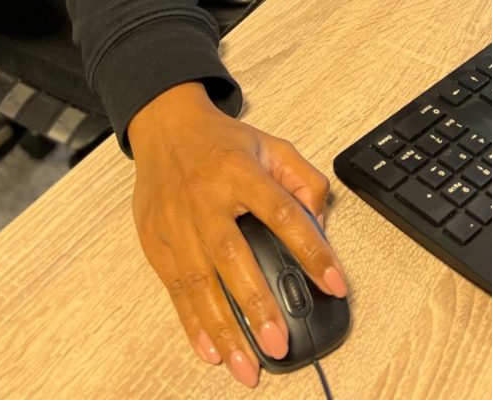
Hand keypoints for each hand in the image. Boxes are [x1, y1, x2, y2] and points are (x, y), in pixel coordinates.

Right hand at [128, 82, 346, 388]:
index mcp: (240, 171)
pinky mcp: (156, 242)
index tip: (335, 283)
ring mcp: (177, 223)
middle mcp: (206, 198)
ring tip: (246, 365)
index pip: (283, 213)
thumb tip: (319, 223)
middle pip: (233, 256)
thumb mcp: (271, 145)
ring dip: (224, 329)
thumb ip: (304, 179)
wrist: (164, 125)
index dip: (312, 250)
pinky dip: (193, 325)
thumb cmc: (219, 142)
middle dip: (256, 304)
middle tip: (278, 342)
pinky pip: (175, 290)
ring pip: (200, 283)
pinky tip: (211, 350)